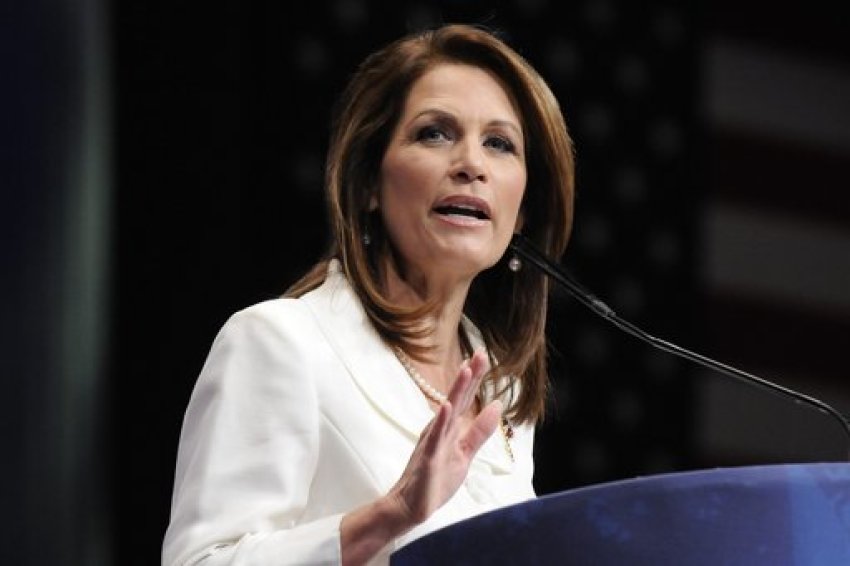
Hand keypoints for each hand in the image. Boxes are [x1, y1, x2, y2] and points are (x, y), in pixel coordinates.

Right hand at [386, 350, 502, 524]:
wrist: (411, 507)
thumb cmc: (436, 479)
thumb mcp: (465, 453)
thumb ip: (480, 430)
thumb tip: (496, 405)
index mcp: (449, 428)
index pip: (464, 398)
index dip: (474, 378)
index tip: (483, 355)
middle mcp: (439, 430)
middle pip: (456, 398)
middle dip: (468, 376)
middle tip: (479, 353)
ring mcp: (432, 443)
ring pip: (446, 413)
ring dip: (456, 391)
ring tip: (466, 371)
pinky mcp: (428, 459)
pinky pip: (434, 439)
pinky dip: (440, 422)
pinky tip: (445, 407)